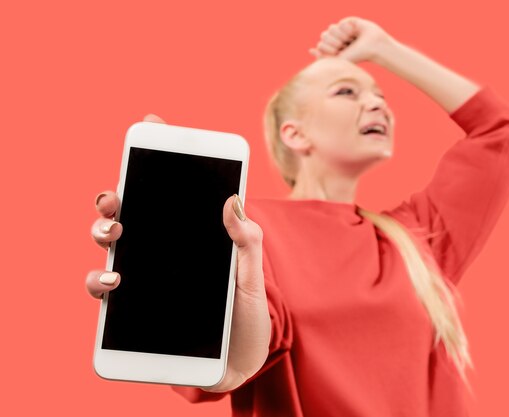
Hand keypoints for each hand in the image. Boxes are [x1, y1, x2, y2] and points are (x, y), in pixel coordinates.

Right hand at [86, 114, 270, 391]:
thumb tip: (231, 200)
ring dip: (101, 231)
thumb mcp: (252, 272)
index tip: (152, 121)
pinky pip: (105, 289)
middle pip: (130, 211)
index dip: (160, 154)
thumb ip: (246, 239)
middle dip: (116, 196)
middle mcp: (165, 248)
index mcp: (192, 232)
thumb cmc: (247, 310)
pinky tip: (114, 280)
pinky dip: (100, 281)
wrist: (240, 357)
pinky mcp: (137, 308)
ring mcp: (148, 275)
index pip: (172, 188)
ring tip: (114, 233)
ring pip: (110, 243)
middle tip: (117, 198)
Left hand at [308, 16, 394, 63]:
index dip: (329, 48)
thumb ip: (322, 58)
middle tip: (345, 45)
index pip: (321, 44)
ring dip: (341, 36)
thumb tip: (310, 49)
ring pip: (330, 29)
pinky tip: (354, 31)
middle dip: (335, 42)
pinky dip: (346, 28)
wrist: (373, 47)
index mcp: (334, 48)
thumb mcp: (339, 60)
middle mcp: (337, 39)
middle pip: (324, 36)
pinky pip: (339, 23)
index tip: (339, 52)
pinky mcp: (347, 22)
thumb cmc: (358, 56)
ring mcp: (342, 30)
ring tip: (350, 39)